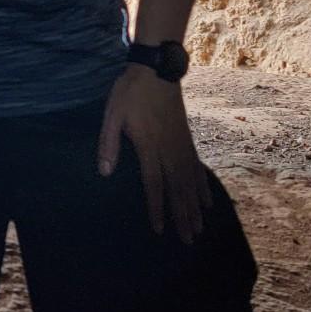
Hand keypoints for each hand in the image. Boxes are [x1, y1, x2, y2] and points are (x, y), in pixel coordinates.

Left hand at [97, 65, 212, 242]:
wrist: (156, 70)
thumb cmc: (130, 92)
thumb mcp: (112, 114)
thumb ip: (108, 143)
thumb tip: (103, 172)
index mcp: (149, 145)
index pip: (154, 183)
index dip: (157, 207)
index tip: (160, 229)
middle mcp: (169, 149)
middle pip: (177, 189)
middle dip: (182, 216)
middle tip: (187, 241)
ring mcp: (181, 145)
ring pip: (190, 183)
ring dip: (194, 208)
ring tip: (199, 229)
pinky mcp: (188, 140)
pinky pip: (197, 169)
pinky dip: (202, 187)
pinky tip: (207, 202)